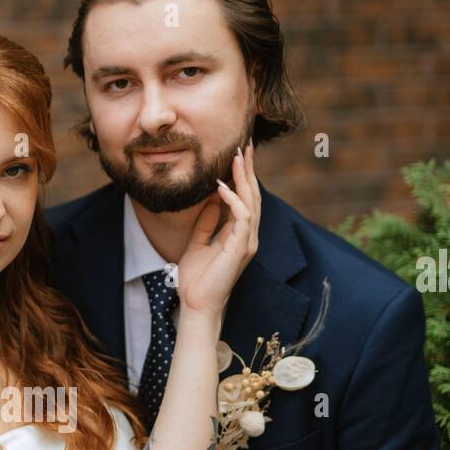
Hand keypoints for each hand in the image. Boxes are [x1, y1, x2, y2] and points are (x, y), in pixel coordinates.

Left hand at [177, 142, 259, 319]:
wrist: (195, 305)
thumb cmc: (196, 279)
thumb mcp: (197, 243)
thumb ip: (206, 222)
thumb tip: (210, 200)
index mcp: (239, 235)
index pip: (245, 199)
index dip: (243, 176)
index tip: (238, 154)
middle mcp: (248, 236)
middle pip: (253, 195)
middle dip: (249, 170)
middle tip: (244, 145)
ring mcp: (247, 242)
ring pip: (252, 202)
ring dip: (244, 178)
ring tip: (236, 157)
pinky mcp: (241, 248)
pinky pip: (243, 217)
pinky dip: (233, 199)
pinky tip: (221, 186)